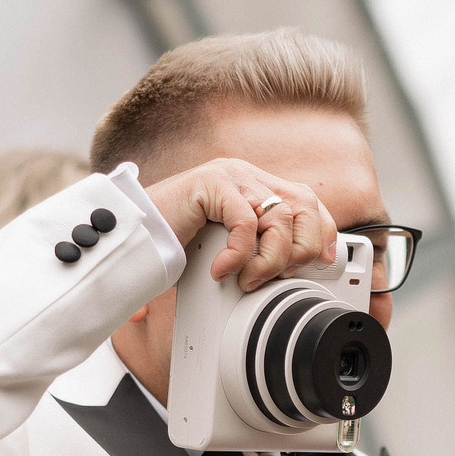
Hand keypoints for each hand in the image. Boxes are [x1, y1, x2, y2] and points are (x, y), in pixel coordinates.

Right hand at [144, 157, 338, 289]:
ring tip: (247, 279)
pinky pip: (246, 222)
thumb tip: (287, 276)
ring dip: (270, 260)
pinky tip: (222, 270)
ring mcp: (231, 177)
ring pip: (280, 217)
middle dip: (300, 250)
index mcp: (255, 187)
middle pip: (304, 206)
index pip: (307, 202)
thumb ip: (256, 250)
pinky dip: (240, 255)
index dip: (321, 233)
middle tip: (274, 276)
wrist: (133, 232)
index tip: (320, 263)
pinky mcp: (212, 184)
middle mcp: (247, 176)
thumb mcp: (227, 248)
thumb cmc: (175, 243)